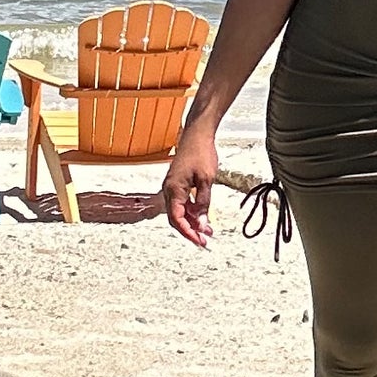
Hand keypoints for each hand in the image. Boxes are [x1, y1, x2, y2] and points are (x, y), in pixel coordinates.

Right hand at [163, 123, 219, 247]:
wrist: (197, 134)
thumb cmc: (201, 153)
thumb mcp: (206, 180)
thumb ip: (203, 203)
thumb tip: (202, 223)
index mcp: (173, 190)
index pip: (177, 219)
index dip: (188, 233)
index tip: (200, 241)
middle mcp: (169, 190)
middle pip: (176, 218)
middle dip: (190, 231)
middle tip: (204, 242)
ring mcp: (172, 187)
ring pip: (180, 212)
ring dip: (192, 222)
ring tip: (208, 232)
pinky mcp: (178, 184)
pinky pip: (182, 203)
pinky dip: (192, 212)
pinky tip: (203, 216)